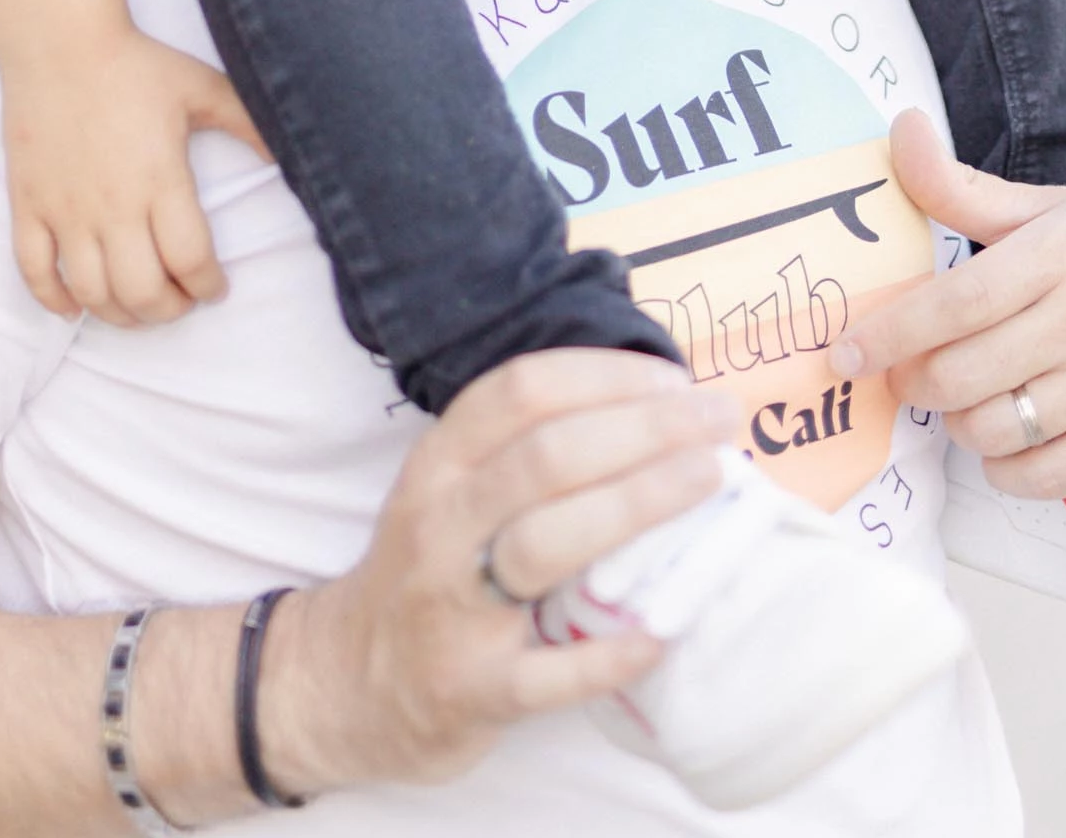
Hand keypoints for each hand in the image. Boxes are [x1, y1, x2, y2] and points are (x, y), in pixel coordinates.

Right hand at [1, 25, 268, 326]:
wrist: (61, 43)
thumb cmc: (137, 65)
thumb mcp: (204, 88)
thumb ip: (248, 124)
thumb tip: (289, 155)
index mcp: (160, 180)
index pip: (190, 260)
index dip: (208, 286)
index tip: (216, 288)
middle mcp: (112, 206)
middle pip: (142, 291)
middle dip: (169, 311)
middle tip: (181, 302)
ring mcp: (65, 210)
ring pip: (92, 292)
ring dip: (120, 315)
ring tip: (139, 308)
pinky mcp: (29, 206)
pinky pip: (34, 272)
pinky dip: (53, 301)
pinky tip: (75, 307)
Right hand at [263, 352, 738, 793]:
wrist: (347, 684)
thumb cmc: (434, 567)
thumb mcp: (452, 488)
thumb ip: (526, 446)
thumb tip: (656, 400)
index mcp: (440, 463)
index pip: (521, 390)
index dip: (605, 375)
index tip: (675, 380)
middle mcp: (440, 524)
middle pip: (547, 457)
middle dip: (645, 429)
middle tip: (718, 420)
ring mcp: (451, 609)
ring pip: (545, 544)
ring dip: (639, 506)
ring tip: (709, 481)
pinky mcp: (470, 691)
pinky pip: (546, 674)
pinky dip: (608, 654)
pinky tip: (663, 630)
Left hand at [830, 110, 1065, 499]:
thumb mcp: (1051, 206)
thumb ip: (963, 186)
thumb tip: (900, 131)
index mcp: (1060, 256)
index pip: (954, 304)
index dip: (889, 333)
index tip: (846, 351)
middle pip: (960, 376)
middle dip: (913, 381)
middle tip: (907, 371)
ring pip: (992, 430)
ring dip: (957, 422)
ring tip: (962, 397)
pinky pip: (1041, 476)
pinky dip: (1004, 466)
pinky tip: (1005, 436)